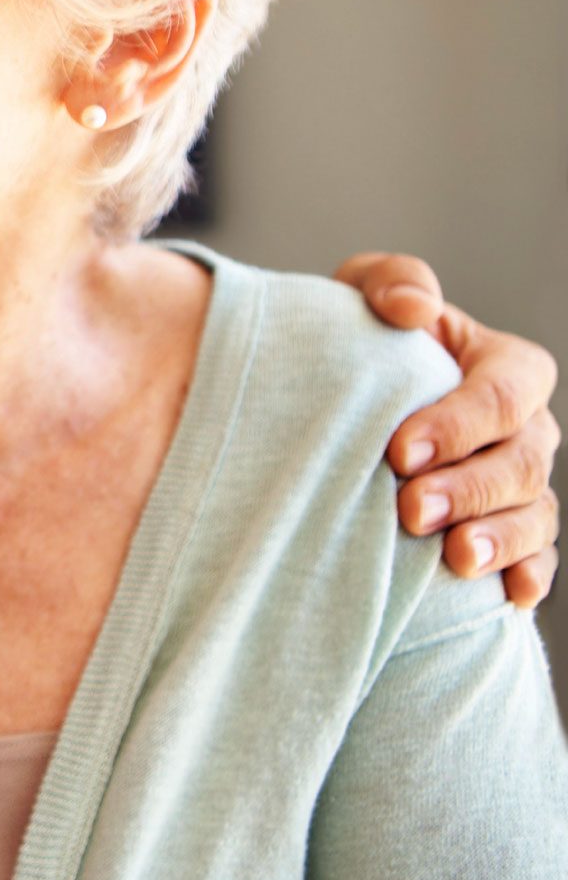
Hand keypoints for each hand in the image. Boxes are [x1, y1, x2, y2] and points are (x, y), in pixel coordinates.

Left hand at [335, 254, 560, 606]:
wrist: (341, 401)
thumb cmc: (360, 340)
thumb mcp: (362, 297)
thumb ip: (389, 282)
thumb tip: (413, 306)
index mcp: (504, 366)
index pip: (504, 392)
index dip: (459, 422)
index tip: (398, 450)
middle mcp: (525, 428)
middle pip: (521, 461)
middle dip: (469, 488)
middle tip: (410, 510)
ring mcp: (522, 483)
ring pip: (534, 514)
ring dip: (499, 538)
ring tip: (453, 558)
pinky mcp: (510, 531)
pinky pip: (537, 557)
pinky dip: (527, 576)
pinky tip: (508, 597)